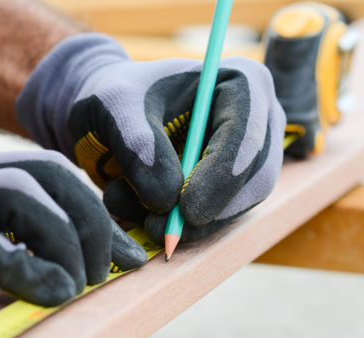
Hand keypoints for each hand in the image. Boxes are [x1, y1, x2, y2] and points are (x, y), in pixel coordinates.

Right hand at [0, 140, 145, 313]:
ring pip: (30, 201)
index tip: (117, 246)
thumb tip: (28, 260)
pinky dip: (31, 271)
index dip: (90, 205)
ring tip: (83, 284)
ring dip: (70, 243)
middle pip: (51, 175)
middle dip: (95, 220)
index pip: (44, 170)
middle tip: (112, 266)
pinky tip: (51, 295)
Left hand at [16, 34, 284, 243]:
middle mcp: (257, 122)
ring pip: (234, 209)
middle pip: (253, 181)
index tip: (185, 209)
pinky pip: (214, 222)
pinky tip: (136, 214)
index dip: (221, 177)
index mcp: (240, 83)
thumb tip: (167, 199)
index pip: (247, 137)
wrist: (106, 116)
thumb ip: (139, 146)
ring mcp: (248, 159)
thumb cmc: (115, 99)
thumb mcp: (114, 109)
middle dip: (206, 212)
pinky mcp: (229, 190)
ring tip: (126, 205)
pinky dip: (175, 227)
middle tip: (156, 228)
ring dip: (183, 223)